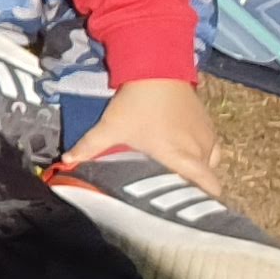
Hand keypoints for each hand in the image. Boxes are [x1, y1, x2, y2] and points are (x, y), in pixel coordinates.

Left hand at [65, 77, 228, 198]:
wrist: (157, 69)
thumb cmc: (136, 103)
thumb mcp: (110, 126)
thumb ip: (89, 147)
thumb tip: (67, 161)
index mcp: (182, 157)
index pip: (208, 187)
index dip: (204, 201)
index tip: (189, 209)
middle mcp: (200, 150)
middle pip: (206, 180)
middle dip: (193, 189)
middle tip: (173, 193)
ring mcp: (208, 137)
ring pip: (209, 165)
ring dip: (197, 171)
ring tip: (177, 176)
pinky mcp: (210, 125)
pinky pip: (212, 150)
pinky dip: (203, 156)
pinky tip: (185, 154)